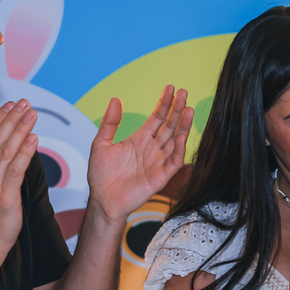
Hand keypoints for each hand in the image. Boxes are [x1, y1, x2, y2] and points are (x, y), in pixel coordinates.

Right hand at [0, 101, 39, 253]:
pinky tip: (33, 139)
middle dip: (11, 118)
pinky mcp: (4, 198)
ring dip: (21, 130)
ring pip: (6, 151)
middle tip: (25, 103)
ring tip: (31, 115)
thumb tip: (3, 141)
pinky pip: (16, 170)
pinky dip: (25, 152)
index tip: (10, 105)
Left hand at [87, 85, 194, 219]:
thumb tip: (116, 100)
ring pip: (175, 141)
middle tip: (184, 92)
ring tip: (188, 109)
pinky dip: (179, 149)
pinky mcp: (160, 177)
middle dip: (177, 109)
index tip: (171, 89)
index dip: (164, 104)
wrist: (102, 200)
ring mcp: (158, 162)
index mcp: (140, 140)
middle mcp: (152, 149)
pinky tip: (181, 136)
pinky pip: (174, 162)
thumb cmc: (101, 176)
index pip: (157, 118)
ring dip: (183, 126)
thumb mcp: (101, 144)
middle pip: (169, 126)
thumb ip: (110, 123)